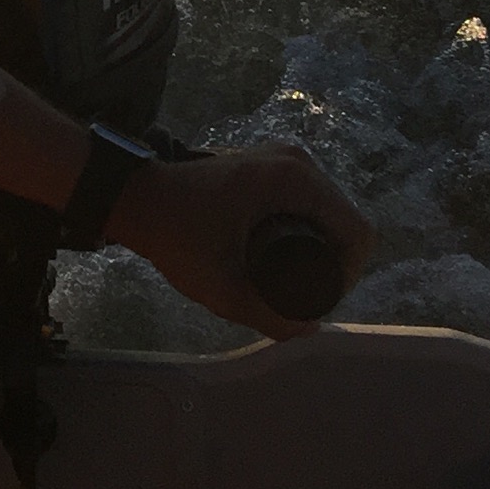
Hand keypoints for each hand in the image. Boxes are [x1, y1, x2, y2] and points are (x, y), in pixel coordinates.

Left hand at [105, 141, 372, 339]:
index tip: (319, 299)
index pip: (355, 232)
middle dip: (333, 263)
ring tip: (292, 281)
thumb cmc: (175, 235)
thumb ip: (269, 316)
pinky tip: (284, 256)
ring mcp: (283, 159)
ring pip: (325, 212)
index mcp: (295, 180)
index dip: (348, 273)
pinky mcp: (270, 165)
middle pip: (343, 221)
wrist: (134, 196)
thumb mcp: (222, 286)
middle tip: (303, 296)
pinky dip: (304, 230)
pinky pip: (306, 202)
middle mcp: (297, 161)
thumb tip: (311, 329)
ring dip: (319, 247)